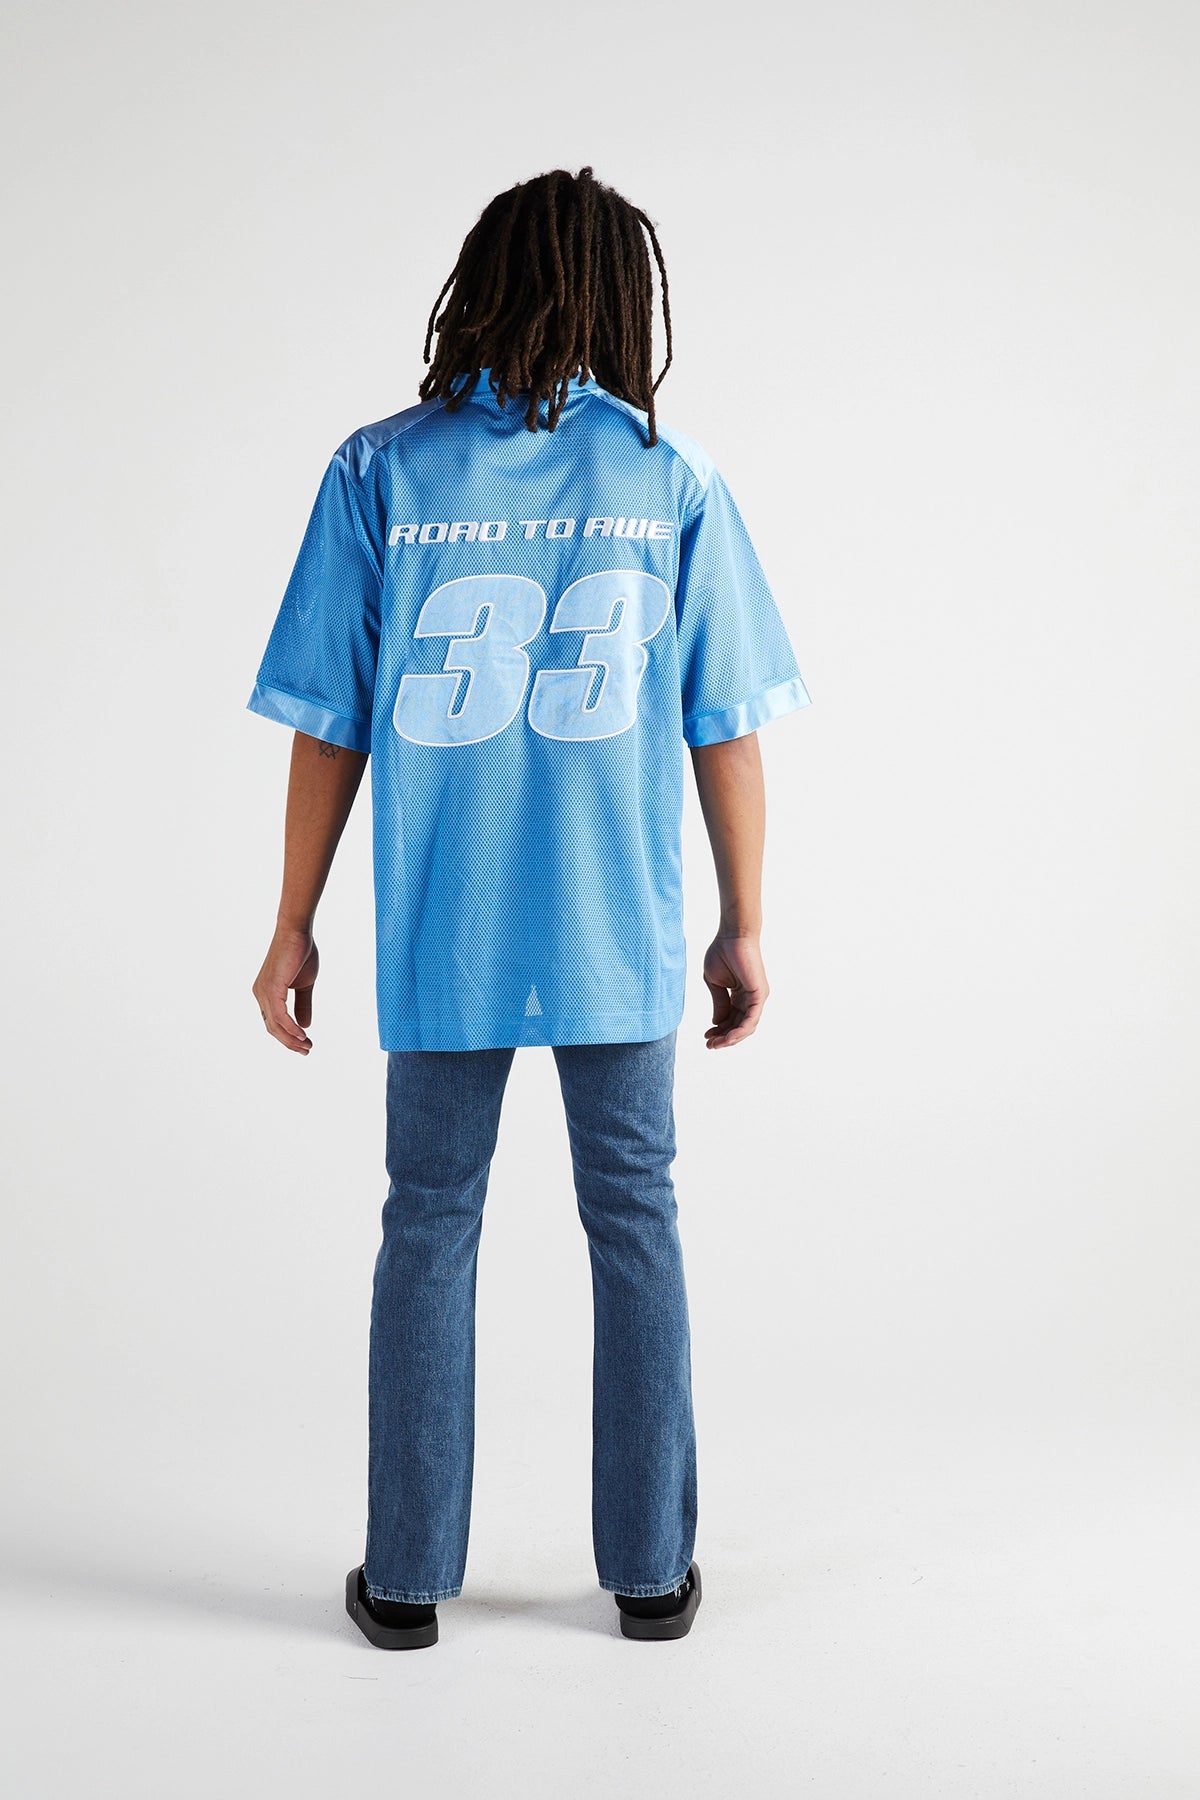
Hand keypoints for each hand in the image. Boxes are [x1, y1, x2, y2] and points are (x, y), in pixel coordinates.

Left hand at [252, 924, 317, 1053]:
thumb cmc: (300, 953)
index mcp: (266, 993)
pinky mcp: (272, 988)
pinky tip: (302, 1034)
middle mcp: (261, 994)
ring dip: (291, 1039)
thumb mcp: (304, 984)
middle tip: (306, 1050)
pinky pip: (280, 1016)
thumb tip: (305, 1025)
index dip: (288, 1036)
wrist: (297, 932)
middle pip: (272, 1028)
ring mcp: (264, 992)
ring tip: (306, 1046)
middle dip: (290, 1042)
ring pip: (275, 1025)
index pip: (274, 1022)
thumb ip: (303, 1004)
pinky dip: (291, 1028)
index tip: (304, 1044)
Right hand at [701, 933, 768, 1047]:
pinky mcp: (759, 995)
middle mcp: (750, 999)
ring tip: (716, 1044)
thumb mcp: (715, 983)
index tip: (706, 1037)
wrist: (732, 936)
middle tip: (709, 1045)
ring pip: (746, 1026)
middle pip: (739, 1026)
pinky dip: (740, 1030)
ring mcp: (757, 998)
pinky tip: (728, 1037)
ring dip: (731, 1038)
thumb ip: (718, 1003)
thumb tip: (717, 1023)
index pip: (731, 1019)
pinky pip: (751, 1019)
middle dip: (724, 1038)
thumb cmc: (722, 953)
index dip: (719, 1030)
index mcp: (740, 995)